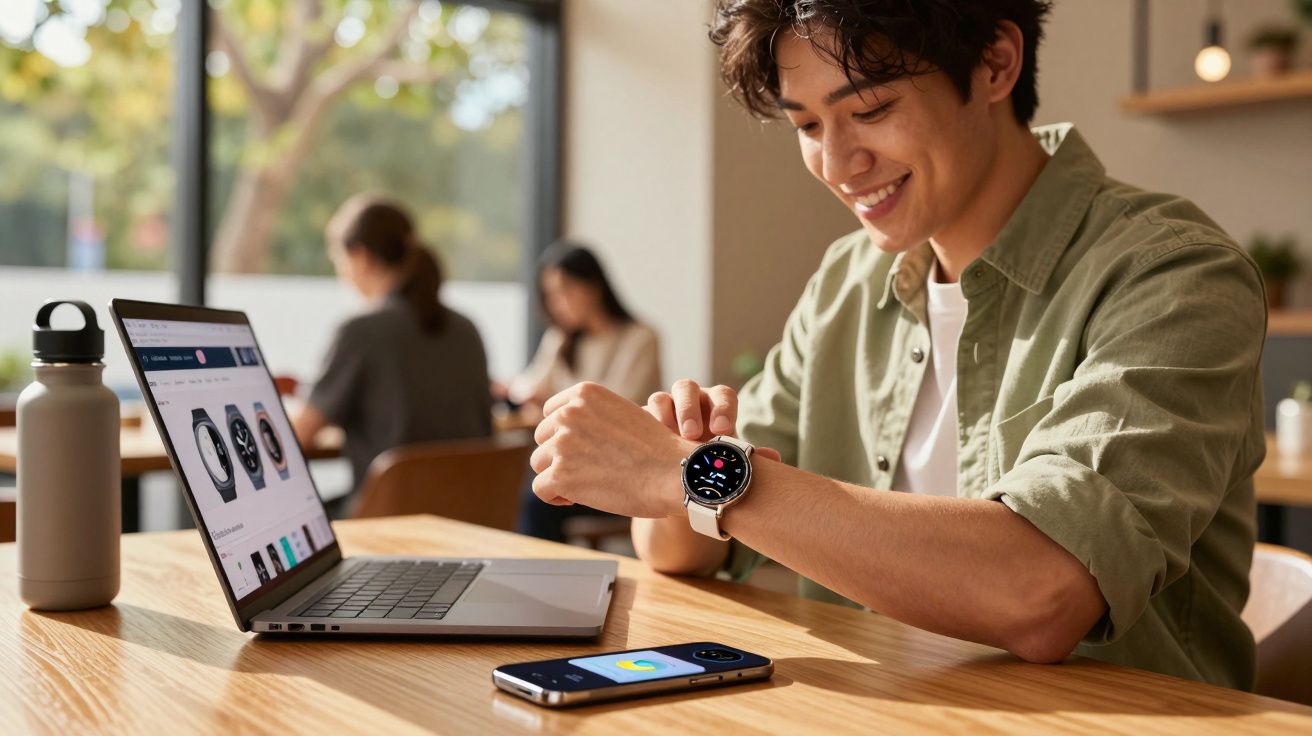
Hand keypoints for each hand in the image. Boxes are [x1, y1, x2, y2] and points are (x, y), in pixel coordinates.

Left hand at [531, 382, 693, 518]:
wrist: (674, 473)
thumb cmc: (655, 450)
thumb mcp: (623, 413)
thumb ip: (591, 415)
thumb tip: (557, 432)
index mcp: (584, 393)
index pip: (550, 413)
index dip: (561, 434)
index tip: (581, 449)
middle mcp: (569, 413)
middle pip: (542, 438)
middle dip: (559, 456)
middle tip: (585, 471)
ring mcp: (562, 443)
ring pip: (539, 463)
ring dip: (557, 476)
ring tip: (582, 485)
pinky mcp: (560, 474)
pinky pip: (541, 488)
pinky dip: (554, 497)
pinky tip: (575, 499)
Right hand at [644, 380, 781, 461]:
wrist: (683, 476)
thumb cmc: (713, 462)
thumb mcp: (727, 461)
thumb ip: (746, 457)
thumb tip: (774, 459)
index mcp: (716, 405)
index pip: (722, 395)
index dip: (723, 408)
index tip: (723, 430)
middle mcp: (690, 400)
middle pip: (687, 388)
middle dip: (689, 409)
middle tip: (692, 433)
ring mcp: (664, 409)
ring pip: (661, 398)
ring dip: (664, 416)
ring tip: (668, 438)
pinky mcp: (643, 421)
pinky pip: (641, 415)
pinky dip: (645, 426)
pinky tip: (648, 445)